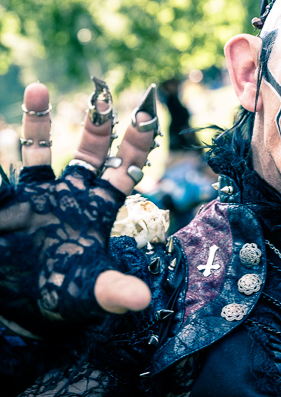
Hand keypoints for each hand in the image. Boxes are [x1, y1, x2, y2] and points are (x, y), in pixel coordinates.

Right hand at [0, 79, 159, 319]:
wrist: (17, 308)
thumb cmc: (58, 299)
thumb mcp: (87, 293)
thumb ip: (112, 292)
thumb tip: (141, 299)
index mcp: (97, 210)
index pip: (124, 170)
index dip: (137, 144)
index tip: (149, 115)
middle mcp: (71, 195)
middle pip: (91, 151)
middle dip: (98, 123)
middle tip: (103, 91)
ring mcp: (39, 194)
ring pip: (43, 149)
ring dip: (40, 119)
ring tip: (38, 88)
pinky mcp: (11, 201)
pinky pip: (9, 165)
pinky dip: (2, 144)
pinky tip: (1, 122)